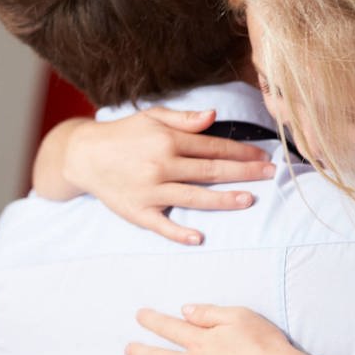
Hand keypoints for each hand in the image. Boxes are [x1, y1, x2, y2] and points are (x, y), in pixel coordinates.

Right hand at [65, 108, 274, 244]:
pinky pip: (162, 225)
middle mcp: (161, 164)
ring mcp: (150, 190)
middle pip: (211, 171)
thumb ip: (184, 118)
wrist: (84, 155)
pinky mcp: (137, 211)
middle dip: (244, 172)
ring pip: (194, 197)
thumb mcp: (151, 116)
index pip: (214, 147)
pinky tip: (199, 238)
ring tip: (249, 199)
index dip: (241, 151)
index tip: (263, 156)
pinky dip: (179, 233)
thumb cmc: (123, 134)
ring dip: (224, 200)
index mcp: (167, 140)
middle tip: (270, 175)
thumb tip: (214, 116)